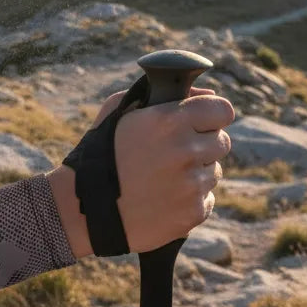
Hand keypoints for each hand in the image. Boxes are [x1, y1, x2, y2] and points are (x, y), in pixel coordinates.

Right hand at [48, 86, 233, 257]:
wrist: (84, 209)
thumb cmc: (101, 155)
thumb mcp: (120, 112)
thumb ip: (163, 94)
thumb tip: (206, 94)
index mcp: (170, 120)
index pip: (222, 110)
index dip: (213, 115)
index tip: (203, 123)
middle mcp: (186, 150)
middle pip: (222, 142)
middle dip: (203, 145)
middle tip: (175, 153)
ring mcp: (192, 184)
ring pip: (215, 172)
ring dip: (196, 173)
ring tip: (163, 178)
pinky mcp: (194, 212)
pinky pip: (207, 199)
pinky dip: (191, 199)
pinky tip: (163, 198)